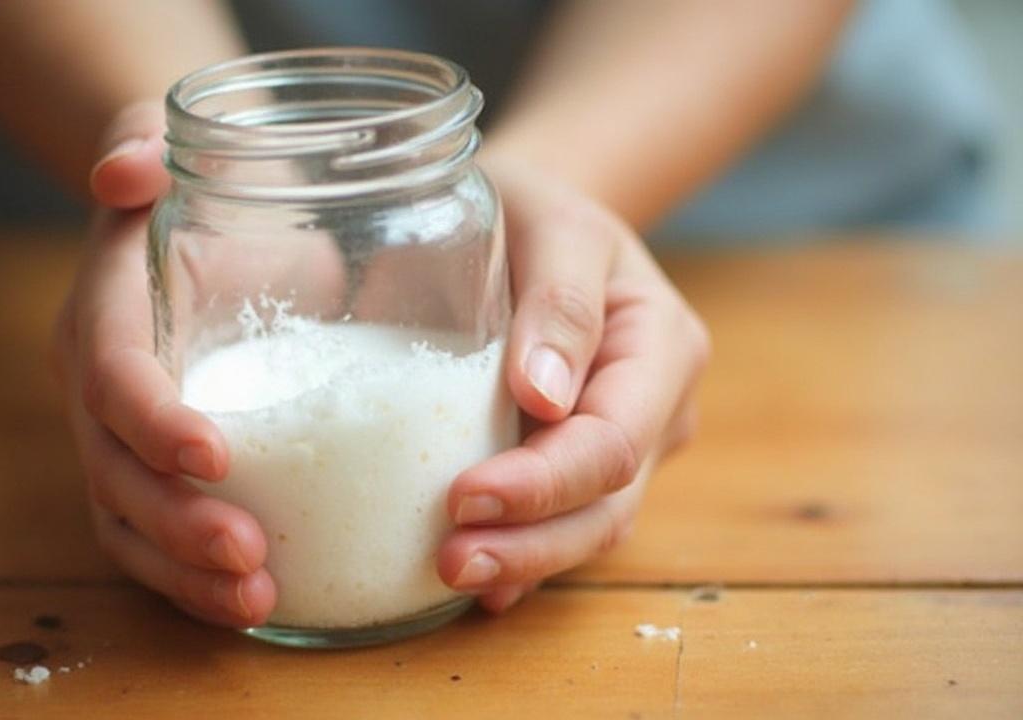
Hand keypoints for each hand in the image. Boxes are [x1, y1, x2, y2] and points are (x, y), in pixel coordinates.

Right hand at [51, 101, 276, 626]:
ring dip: (184, 573)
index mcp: (103, 311)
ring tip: (258, 601)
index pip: (112, 376)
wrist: (217, 221)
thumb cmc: (207, 184)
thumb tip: (128, 170)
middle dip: (174, 522)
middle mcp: (99, 383)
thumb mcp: (176, 146)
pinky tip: (257, 602)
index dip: (152, 420)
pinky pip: (161, 537)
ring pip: (127, 523)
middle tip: (249, 556)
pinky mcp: (161, 467)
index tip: (216, 456)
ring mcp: (123, 435)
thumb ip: (142, 147)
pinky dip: (198, 578)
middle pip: (112, 471)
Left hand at [437, 156, 710, 611]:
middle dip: (533, 543)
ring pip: (586, 528)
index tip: (465, 496)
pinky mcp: (575, 462)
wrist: (532, 217)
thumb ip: (557, 300)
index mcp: (661, 349)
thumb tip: (543, 397)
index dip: (545, 483)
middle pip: (606, 505)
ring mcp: (622, 444)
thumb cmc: (537, 209)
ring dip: (523, 561)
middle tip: (451, 561)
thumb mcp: (552, 225)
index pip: (613, 442)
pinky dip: (521, 559)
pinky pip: (557, 523)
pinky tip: (479, 588)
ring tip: (451, 574)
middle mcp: (652, 409)